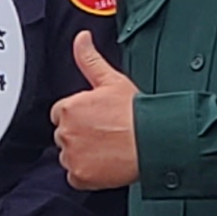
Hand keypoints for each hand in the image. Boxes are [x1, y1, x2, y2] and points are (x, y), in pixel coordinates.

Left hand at [52, 33, 139, 190]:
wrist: (155, 140)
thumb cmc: (137, 111)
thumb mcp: (111, 79)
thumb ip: (89, 59)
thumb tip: (81, 38)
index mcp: (68, 107)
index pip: (61, 113)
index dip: (80, 115)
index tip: (96, 119)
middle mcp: (66, 132)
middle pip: (64, 135)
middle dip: (80, 134)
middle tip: (105, 133)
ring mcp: (72, 155)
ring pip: (70, 155)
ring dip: (83, 154)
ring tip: (108, 147)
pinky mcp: (80, 175)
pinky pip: (76, 176)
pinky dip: (87, 173)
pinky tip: (105, 163)